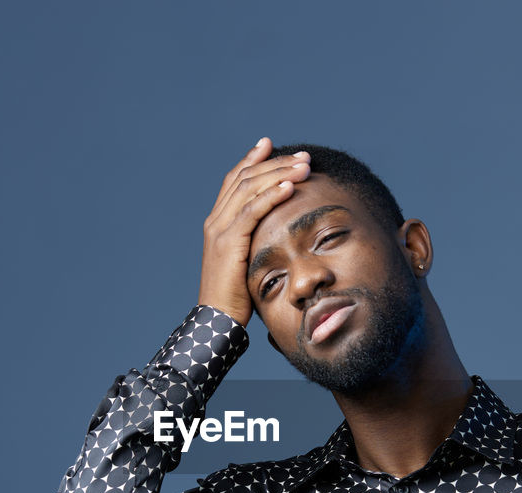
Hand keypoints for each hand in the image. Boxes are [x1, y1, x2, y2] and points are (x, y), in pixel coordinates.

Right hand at [199, 137, 310, 325]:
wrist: (218, 319)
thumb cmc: (237, 296)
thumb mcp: (247, 261)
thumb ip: (256, 242)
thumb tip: (278, 233)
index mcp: (218, 222)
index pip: (234, 181)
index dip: (251, 160)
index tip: (270, 144)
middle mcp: (216, 220)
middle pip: (245, 178)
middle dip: (275, 163)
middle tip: (302, 155)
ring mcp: (219, 230)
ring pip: (250, 189)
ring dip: (279, 174)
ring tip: (304, 165)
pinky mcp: (228, 242)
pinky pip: (252, 211)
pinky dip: (272, 196)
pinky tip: (290, 186)